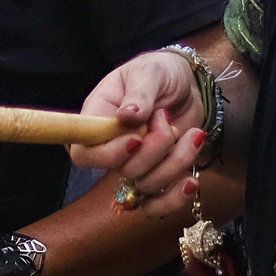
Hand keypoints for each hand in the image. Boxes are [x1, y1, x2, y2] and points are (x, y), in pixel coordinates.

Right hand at [69, 49, 200, 207]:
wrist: (186, 83)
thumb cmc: (158, 72)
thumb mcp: (148, 73)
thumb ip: (138, 93)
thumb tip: (127, 115)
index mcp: (98, 120)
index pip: (84, 154)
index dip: (107, 155)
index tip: (136, 139)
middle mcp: (114, 147)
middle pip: (124, 170)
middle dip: (155, 149)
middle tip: (165, 119)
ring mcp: (137, 164)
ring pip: (148, 185)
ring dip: (176, 161)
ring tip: (190, 133)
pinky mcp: (160, 174)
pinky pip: (161, 203)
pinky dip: (176, 197)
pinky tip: (191, 181)